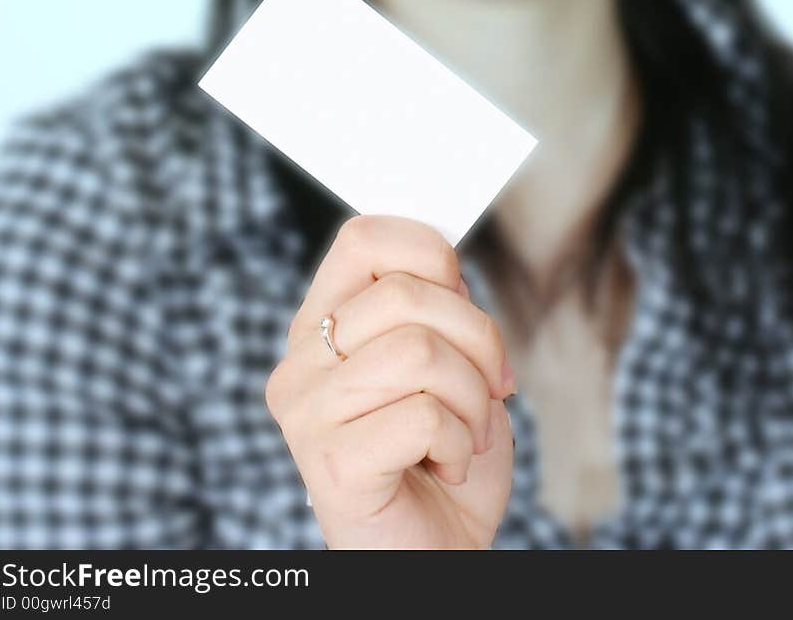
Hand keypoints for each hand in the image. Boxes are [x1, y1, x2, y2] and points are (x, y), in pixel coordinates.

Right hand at [265, 214, 515, 548]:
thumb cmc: (441, 458)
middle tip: (491, 387)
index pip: (364, 237)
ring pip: (418, 351)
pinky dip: (459, 444)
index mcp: (322, 322)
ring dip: (472, 398)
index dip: (431, 255)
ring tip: (466, 433)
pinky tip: (446, 465)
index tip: (463, 302)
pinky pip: (421, 416)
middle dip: (477, 339)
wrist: (435, 554)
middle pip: (405, 294)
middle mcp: (300, 360)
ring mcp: (306, 412)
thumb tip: (451, 272)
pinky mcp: (328, 463)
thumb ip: (441, 308)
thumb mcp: (453, 363)